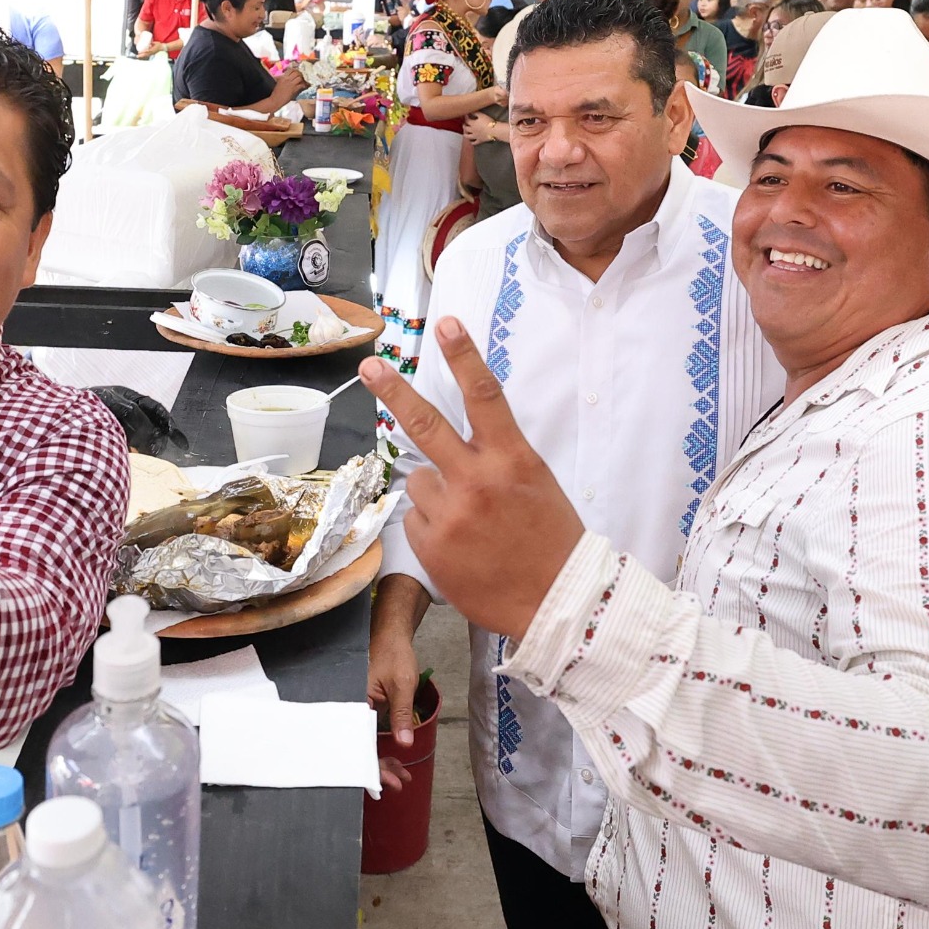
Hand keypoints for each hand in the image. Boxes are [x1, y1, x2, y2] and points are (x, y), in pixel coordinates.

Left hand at [358, 320, 584, 640]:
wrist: (558, 604)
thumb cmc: (553, 541)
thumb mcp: (535, 483)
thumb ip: (496, 459)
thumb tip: (454, 444)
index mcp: (513, 459)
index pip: (484, 395)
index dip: (463, 356)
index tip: (445, 324)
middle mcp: (477, 480)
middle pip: (425, 424)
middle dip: (393, 390)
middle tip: (369, 366)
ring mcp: (450, 515)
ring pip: (420, 481)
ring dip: (436, 493)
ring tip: (470, 522)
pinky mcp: (430, 546)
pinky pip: (417, 520)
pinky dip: (433, 528)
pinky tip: (461, 546)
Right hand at [368, 576, 431, 791]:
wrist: (393, 633)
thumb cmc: (394, 653)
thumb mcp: (402, 685)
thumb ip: (401, 714)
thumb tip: (403, 743)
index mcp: (354, 701)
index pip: (360, 741)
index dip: (372, 763)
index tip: (386, 780)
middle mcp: (352, 707)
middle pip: (361, 746)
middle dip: (379, 767)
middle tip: (399, 782)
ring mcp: (360, 709)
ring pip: (367, 742)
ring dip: (383, 760)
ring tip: (402, 776)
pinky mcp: (367, 708)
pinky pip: (371, 733)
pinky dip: (384, 746)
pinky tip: (397, 758)